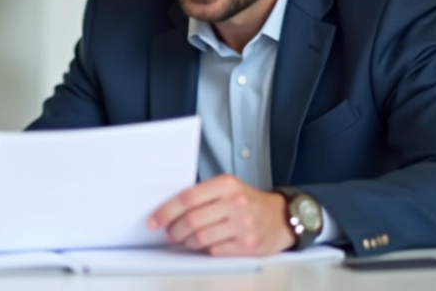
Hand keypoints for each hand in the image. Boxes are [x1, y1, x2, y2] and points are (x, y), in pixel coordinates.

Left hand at [147, 174, 294, 255]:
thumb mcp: (228, 188)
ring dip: (186, 242)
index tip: (153, 221)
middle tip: (168, 234)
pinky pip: (215, 250)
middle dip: (174, 230)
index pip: (187, 198)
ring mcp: (243, 225)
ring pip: (201, 237)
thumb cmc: (247, 201)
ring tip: (183, 241)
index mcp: (226, 184)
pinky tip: (202, 246)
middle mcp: (235, 202)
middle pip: (192, 220)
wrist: (281, 217)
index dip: (166, 211)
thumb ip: (202, 195)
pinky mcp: (248, 245)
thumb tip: (169, 210)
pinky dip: (204, 250)